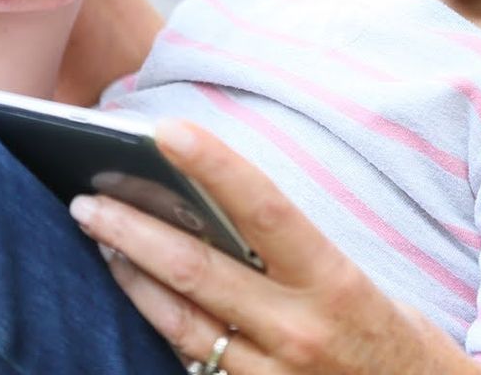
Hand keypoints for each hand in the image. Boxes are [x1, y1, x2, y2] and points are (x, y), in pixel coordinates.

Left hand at [69, 120, 478, 373]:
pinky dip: (158, 324)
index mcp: (334, 281)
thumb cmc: (394, 338)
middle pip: (197, 269)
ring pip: (179, 321)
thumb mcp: (358, 283)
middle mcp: (299, 330)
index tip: (164, 129)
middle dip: (133, 228)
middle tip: (86, 197)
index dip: (215, 164)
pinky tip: (135, 294)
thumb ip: (294, 253)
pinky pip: (190, 362)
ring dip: (130, 275)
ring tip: (99, 237)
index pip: (265, 208)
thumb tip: (221, 208)